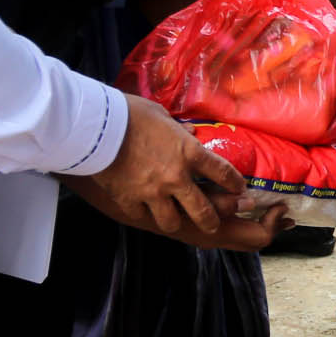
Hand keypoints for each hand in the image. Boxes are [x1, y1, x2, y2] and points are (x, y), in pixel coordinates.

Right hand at [65, 95, 279, 248]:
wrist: (96, 126)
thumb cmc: (129, 113)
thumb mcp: (161, 114)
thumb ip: (179, 128)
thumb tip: (191, 132)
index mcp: (188, 152)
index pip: (223, 173)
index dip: (235, 183)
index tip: (240, 188)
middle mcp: (176, 177)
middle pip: (204, 211)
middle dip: (212, 221)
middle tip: (214, 223)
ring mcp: (153, 193)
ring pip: (172, 222)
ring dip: (176, 221)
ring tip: (175, 219)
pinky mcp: (129, 200)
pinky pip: (142, 216)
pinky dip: (144, 214)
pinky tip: (144, 210)